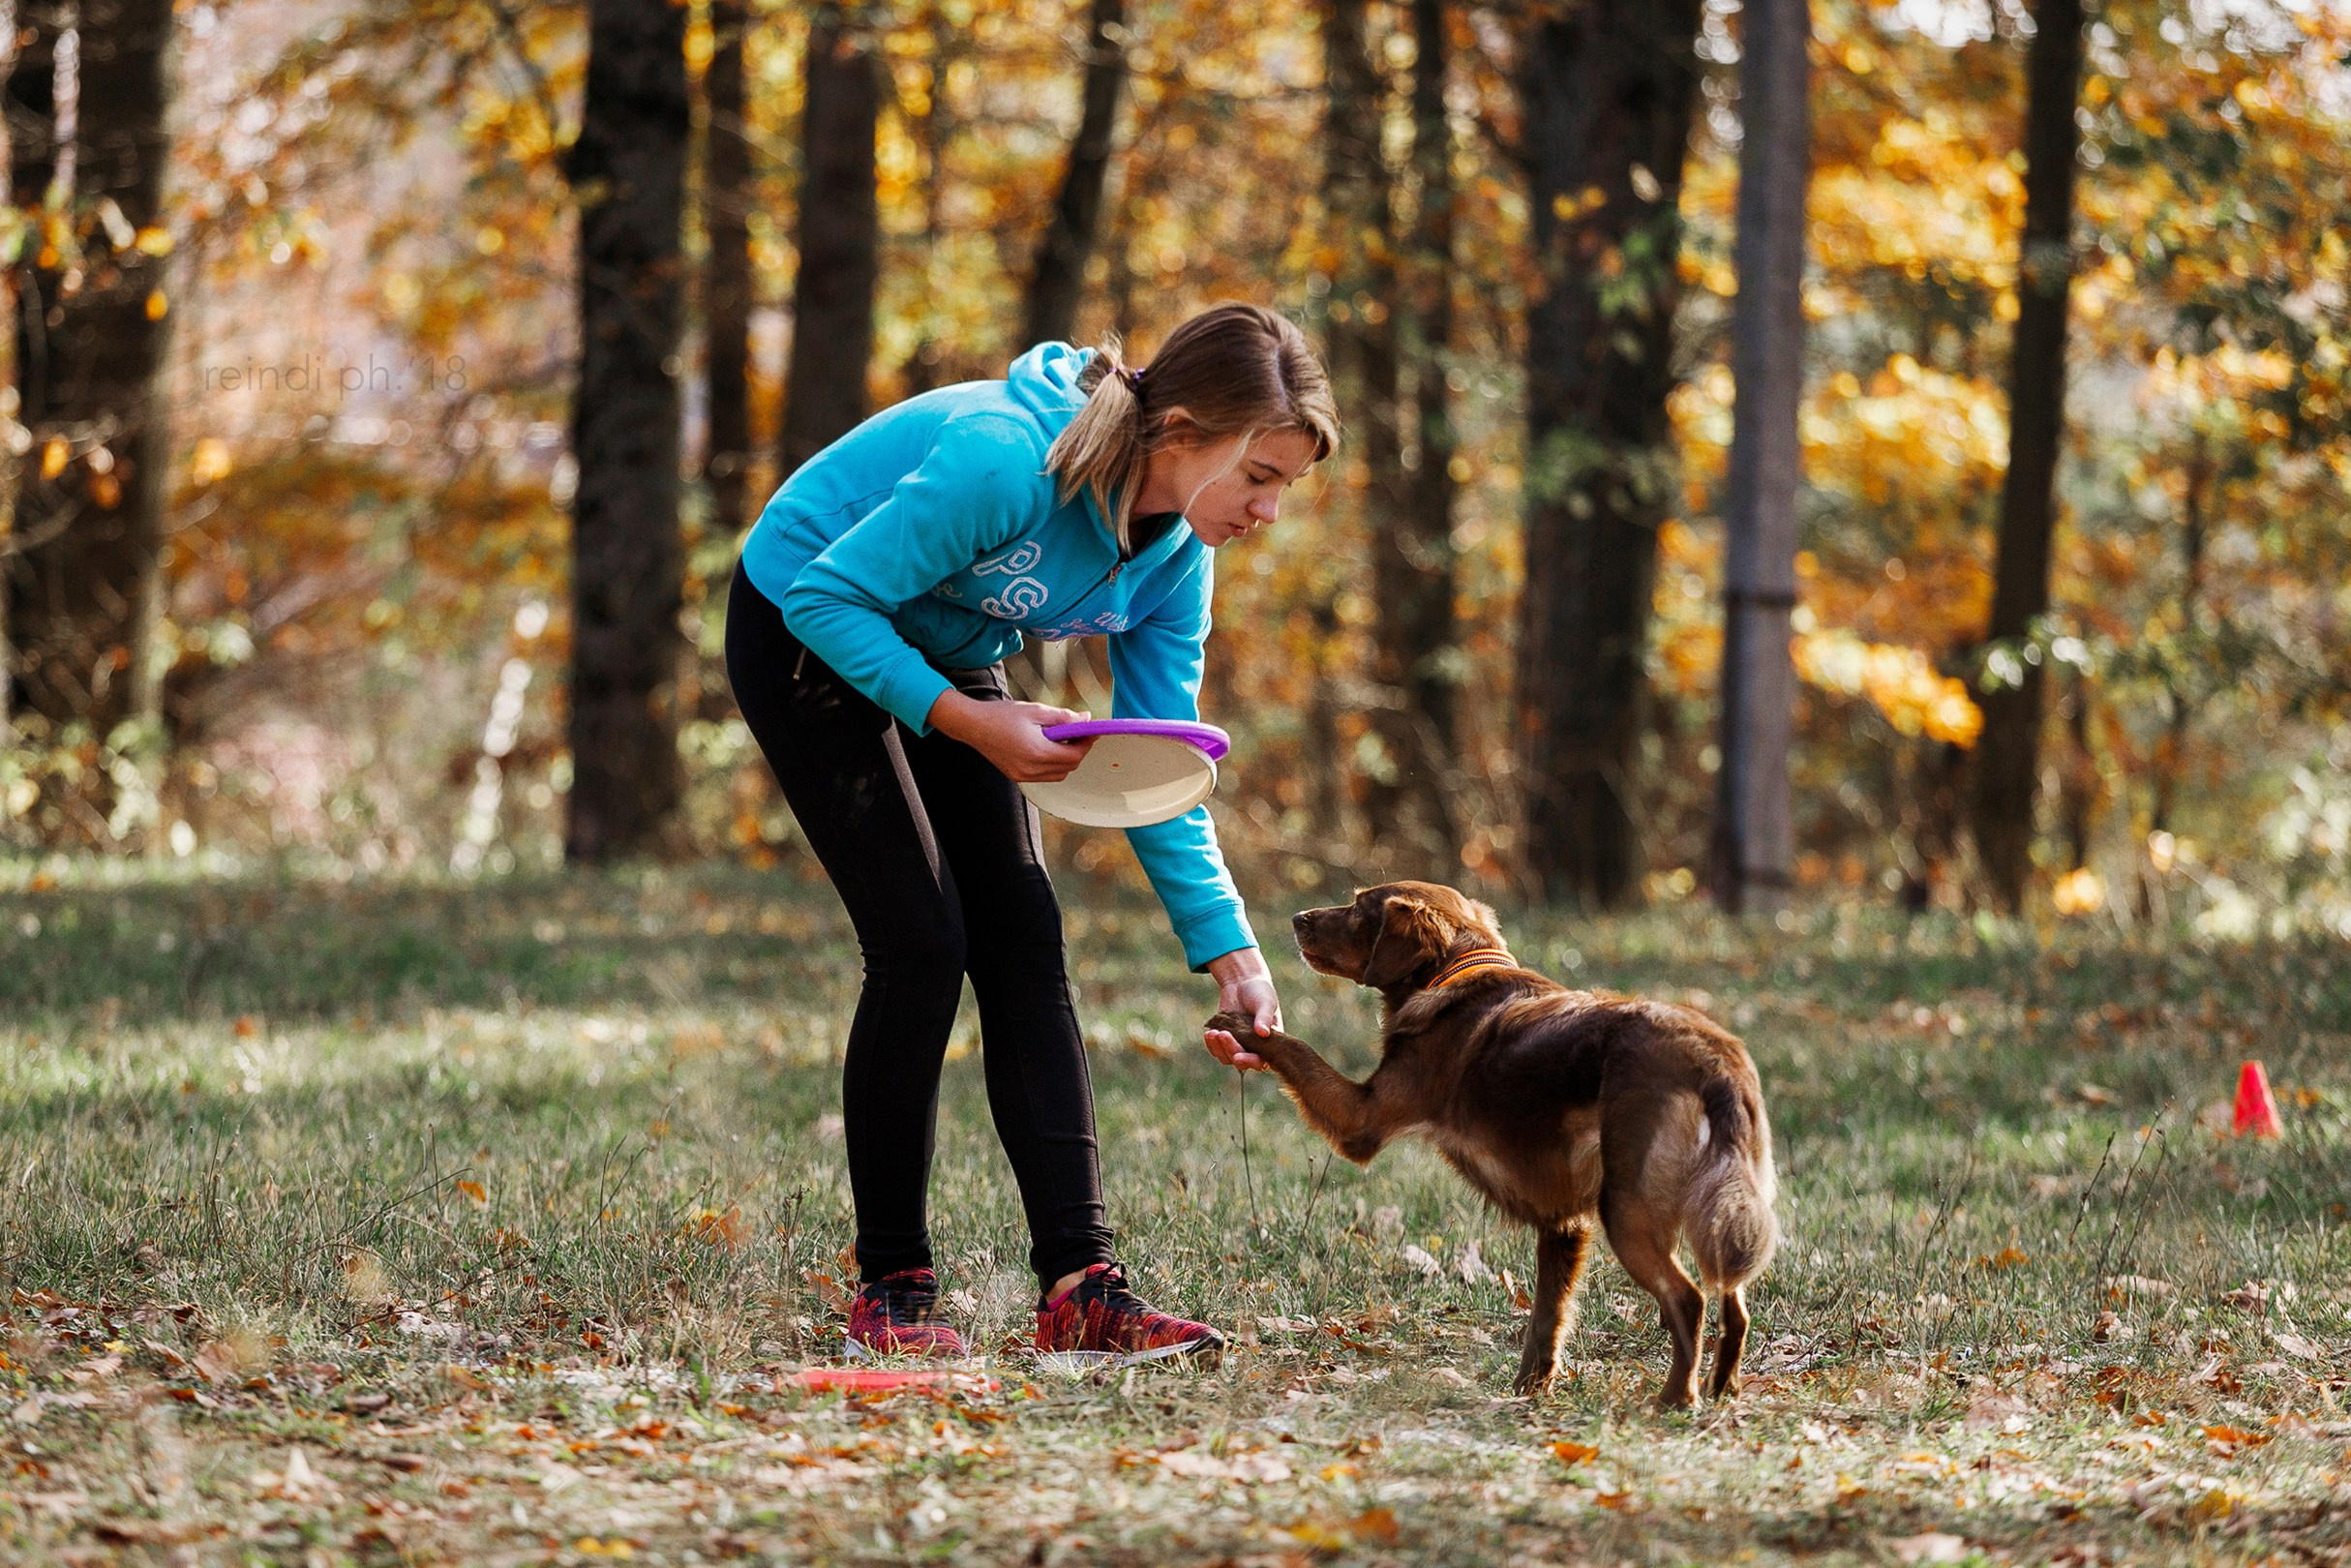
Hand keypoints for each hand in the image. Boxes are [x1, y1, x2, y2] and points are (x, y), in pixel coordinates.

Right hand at [929, 692, 1094, 782]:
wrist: (973, 725)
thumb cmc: (1003, 715)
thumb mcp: (1036, 711)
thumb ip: (1063, 718)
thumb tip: (1086, 720)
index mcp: (1037, 752)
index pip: (1074, 755)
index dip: (1086, 743)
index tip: (1091, 731)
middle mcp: (1031, 769)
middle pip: (1069, 767)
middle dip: (1078, 750)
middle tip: (1080, 733)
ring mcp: (1023, 776)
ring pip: (1058, 774)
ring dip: (1066, 759)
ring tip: (1063, 739)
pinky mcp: (1017, 776)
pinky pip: (1045, 776)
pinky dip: (1053, 764)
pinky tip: (1048, 747)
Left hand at [1202, 947, 1278, 1071]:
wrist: (1242, 983)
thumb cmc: (1260, 992)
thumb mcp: (1266, 1002)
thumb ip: (1265, 1017)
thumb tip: (1263, 1033)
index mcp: (1269, 1043)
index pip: (1261, 1061)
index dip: (1250, 1062)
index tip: (1238, 1057)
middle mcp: (1254, 1048)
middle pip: (1241, 1062)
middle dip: (1231, 1050)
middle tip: (1223, 1034)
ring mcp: (1238, 1045)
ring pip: (1226, 1058)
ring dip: (1219, 1048)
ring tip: (1213, 1032)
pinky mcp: (1224, 1040)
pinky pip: (1216, 1050)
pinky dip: (1211, 1045)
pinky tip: (1209, 1033)